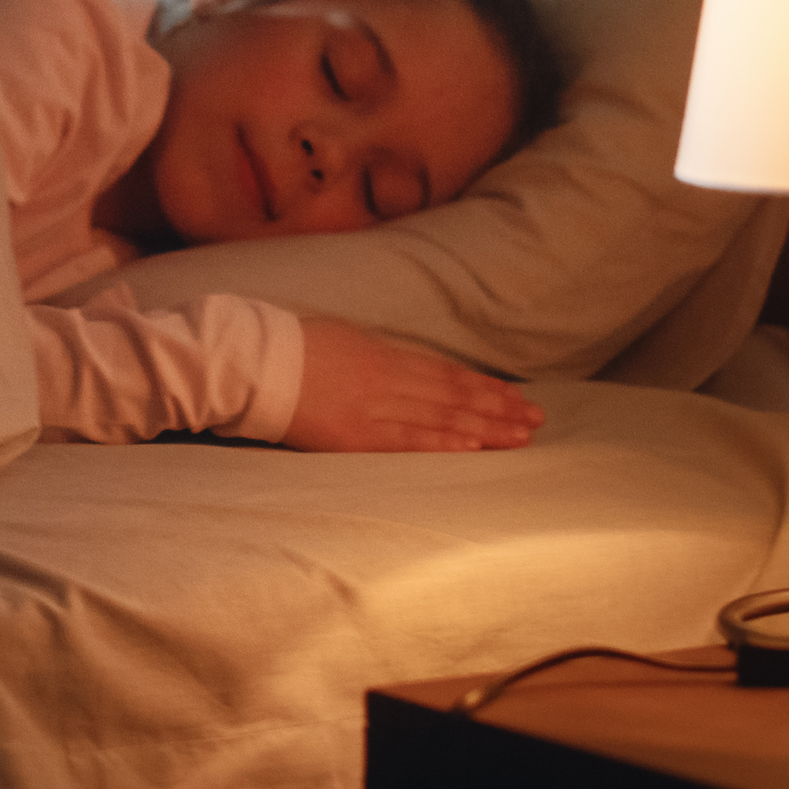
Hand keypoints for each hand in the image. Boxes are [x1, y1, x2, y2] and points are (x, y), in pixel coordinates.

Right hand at [275, 318, 546, 453]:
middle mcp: (388, 380)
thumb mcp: (342, 341)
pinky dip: (442, 443)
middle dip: (498, 408)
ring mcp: (373, 408)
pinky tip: (472, 447)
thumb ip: (375, 358)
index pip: (447, 374)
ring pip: (441, 417)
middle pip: (454, 396)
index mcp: (383, 356)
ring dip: (485, 427)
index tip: (515, 396)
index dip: (484, 387)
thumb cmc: (289, 349)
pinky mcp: (355, 436)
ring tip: (521, 436)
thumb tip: (403, 369)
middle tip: (536, 419)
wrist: (252, 362)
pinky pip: (406, 441)